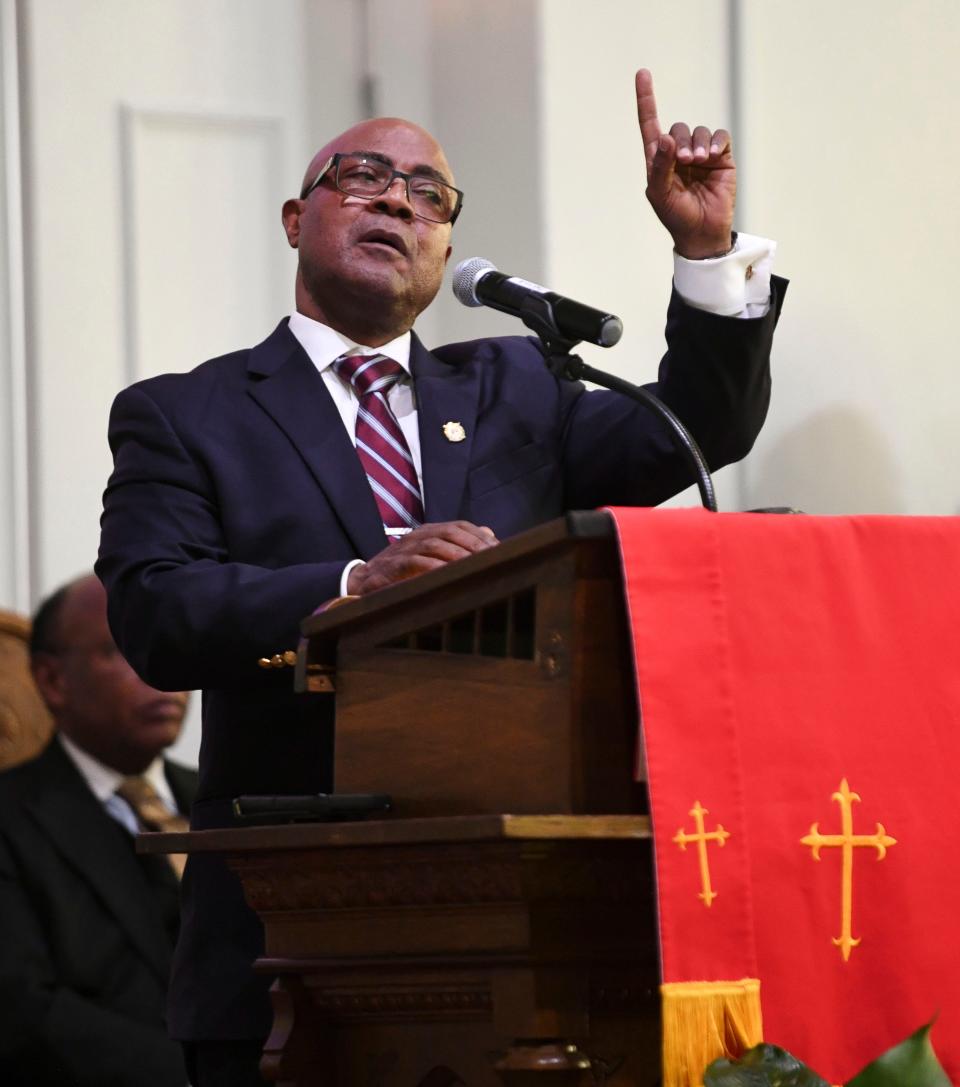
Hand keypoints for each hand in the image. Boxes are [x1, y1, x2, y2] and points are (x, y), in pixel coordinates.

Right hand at [347, 521, 498, 594]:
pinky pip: (414, 563)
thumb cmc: (402, 570)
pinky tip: (448, 575)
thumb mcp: (431, 556)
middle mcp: (417, 535)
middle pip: (450, 532)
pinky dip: (433, 568)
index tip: (499, 549)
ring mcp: (404, 549)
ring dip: (457, 554)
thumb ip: (458, 545)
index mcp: (429, 531)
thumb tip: (490, 533)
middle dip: (474, 544)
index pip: (460, 526)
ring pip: (434, 545)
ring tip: (476, 565)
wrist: (363, 581)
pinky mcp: (392, 566)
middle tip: (493, 558)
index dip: (480, 536)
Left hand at [636, 68, 735, 259]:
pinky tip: (713, 155)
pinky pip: (720, 136)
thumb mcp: (660, 194)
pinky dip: (716, 141)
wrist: (703, 233)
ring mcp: (701, 155)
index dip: (647, 100)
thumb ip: (660, 166)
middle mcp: (679, 153)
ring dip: (699, 143)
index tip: (642, 74)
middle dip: (681, 141)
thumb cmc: (677, 216)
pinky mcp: (721, 157)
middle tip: (685, 162)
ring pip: (700, 131)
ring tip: (699, 161)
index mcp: (658, 160)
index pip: (650, 124)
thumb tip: (666, 138)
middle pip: (678, 128)